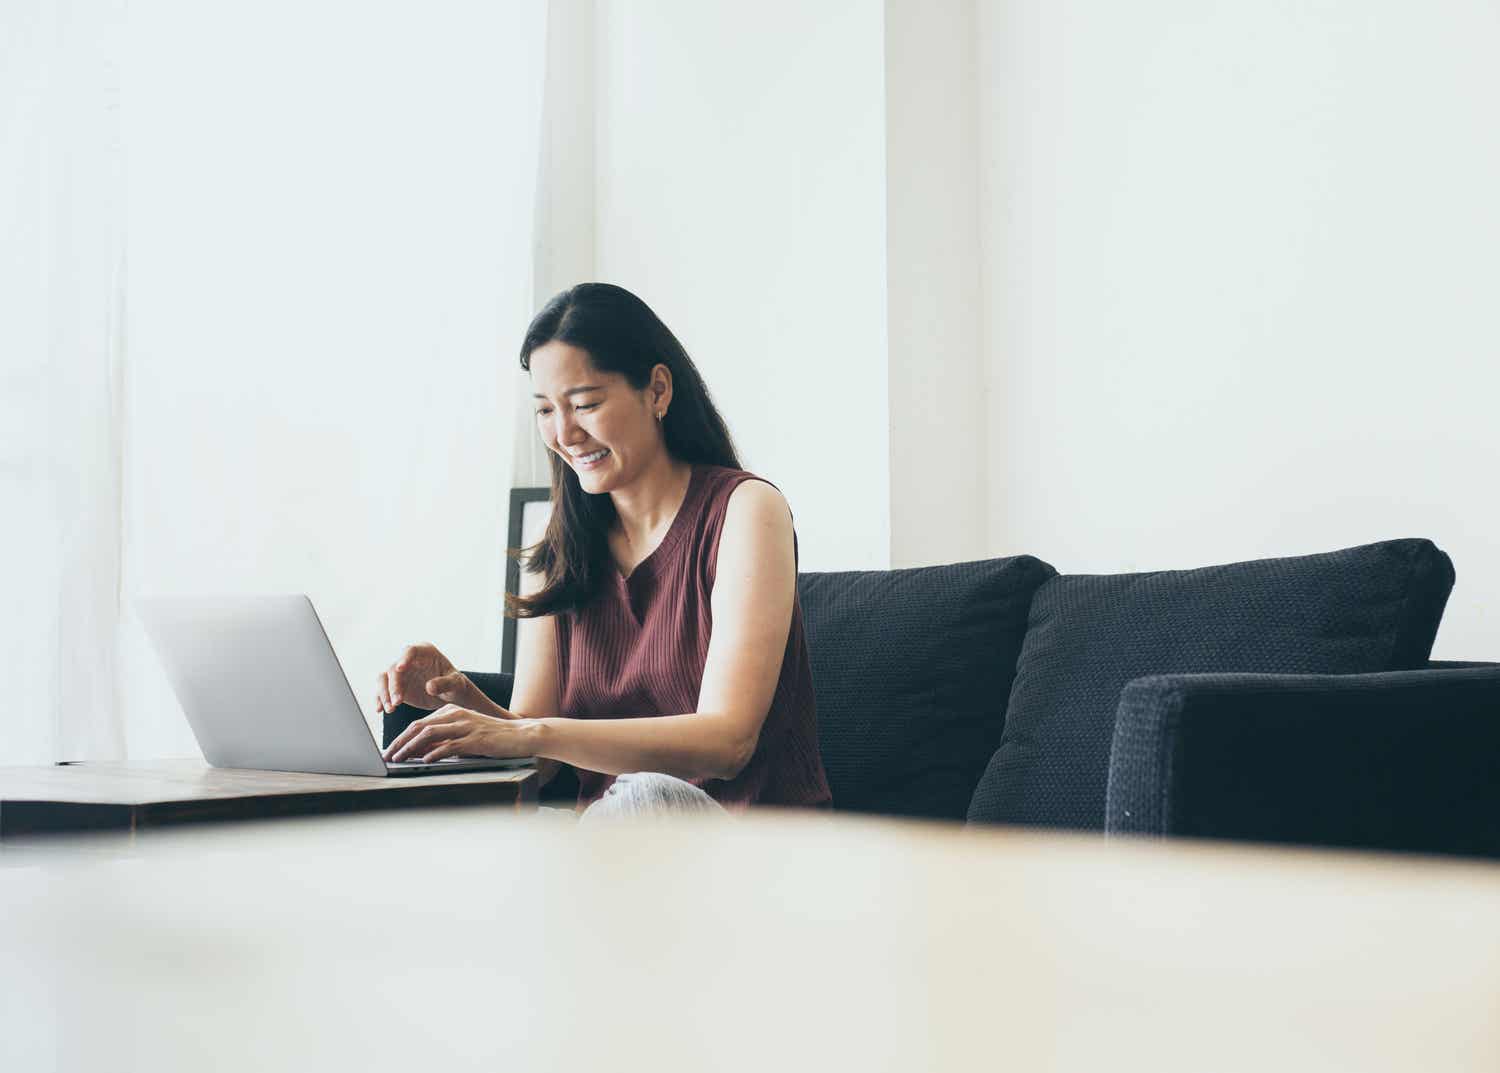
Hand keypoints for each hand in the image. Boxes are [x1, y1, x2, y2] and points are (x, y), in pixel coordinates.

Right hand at [376, 643, 468, 714]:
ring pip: (383, 678)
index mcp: (425, 652)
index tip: (400, 669)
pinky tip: (380, 710)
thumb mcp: (456, 684)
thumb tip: (430, 687)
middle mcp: (409, 659)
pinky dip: (379, 699)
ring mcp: (400, 673)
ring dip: (384, 693)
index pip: (411, 650)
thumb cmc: (456, 685)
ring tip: (391, 709)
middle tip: (398, 702)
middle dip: (393, 685)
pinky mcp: (395, 686)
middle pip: (393, 668)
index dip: (404, 658)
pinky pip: (382, 691)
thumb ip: (445, 684)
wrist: (451, 695)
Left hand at [380, 703, 536, 763]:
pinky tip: (424, 761)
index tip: (389, 750)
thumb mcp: (464, 736)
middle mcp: (456, 715)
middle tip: (386, 756)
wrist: (521, 735)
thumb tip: (420, 753)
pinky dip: (434, 753)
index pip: (419, 724)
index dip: (401, 738)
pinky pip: (450, 745)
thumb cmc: (493, 738)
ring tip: (398, 759)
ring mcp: (465, 725)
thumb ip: (444, 741)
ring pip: (430, 734)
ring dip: (410, 748)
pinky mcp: (475, 738)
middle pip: (419, 726)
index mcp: (451, 711)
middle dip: (399, 742)